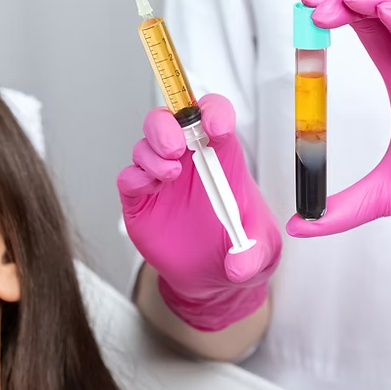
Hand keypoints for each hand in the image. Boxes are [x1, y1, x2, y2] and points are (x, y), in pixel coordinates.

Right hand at [118, 94, 282, 330]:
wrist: (212, 277)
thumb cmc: (239, 248)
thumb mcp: (261, 252)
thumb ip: (253, 256)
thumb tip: (239, 266)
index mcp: (222, 158)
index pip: (214, 115)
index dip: (213, 113)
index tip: (216, 127)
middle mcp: (189, 161)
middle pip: (170, 120)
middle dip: (168, 126)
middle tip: (175, 148)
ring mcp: (162, 179)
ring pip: (146, 145)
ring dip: (153, 153)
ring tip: (170, 174)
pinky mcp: (141, 201)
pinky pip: (130, 178)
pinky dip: (135, 177)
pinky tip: (150, 188)